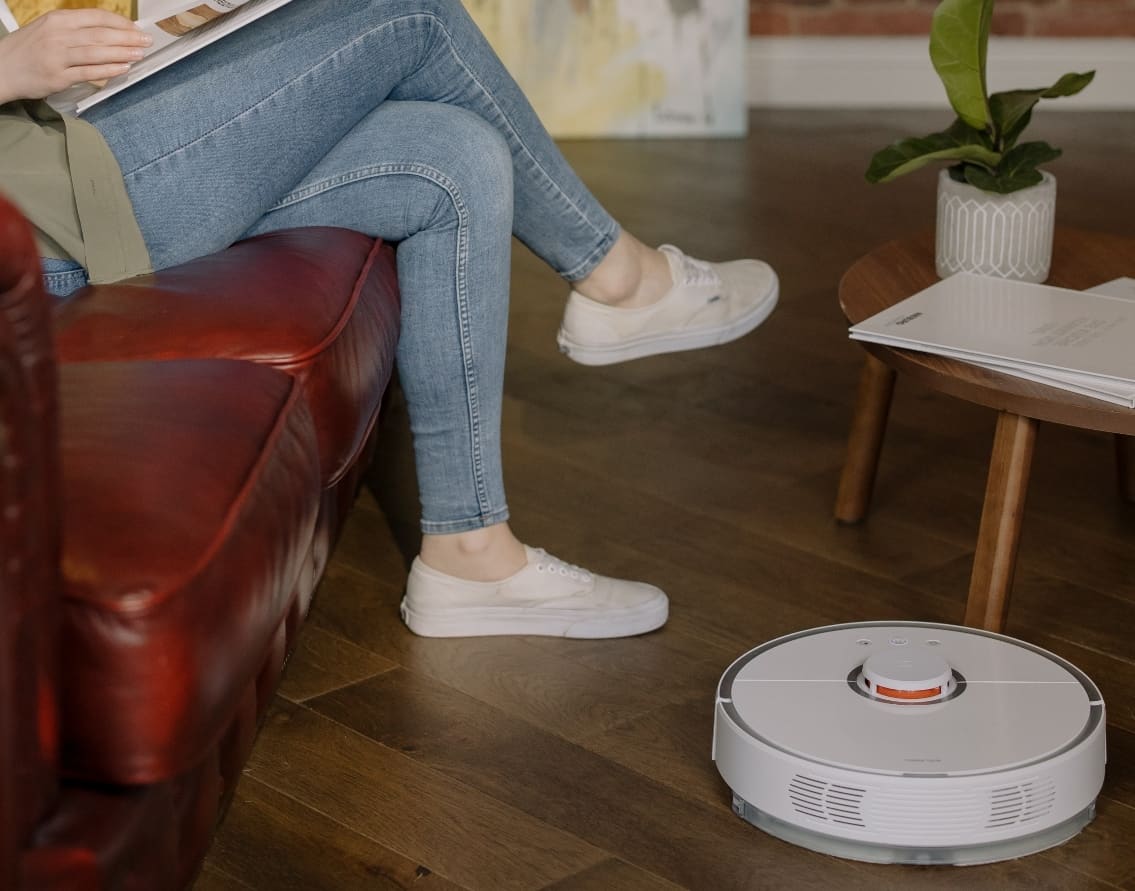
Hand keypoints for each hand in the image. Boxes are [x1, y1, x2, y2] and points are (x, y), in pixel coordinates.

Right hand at [0, 9, 151, 103]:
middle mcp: (58, 35)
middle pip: (100, 34)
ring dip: (123, 53)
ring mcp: (58, 56)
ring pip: (97, 52)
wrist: (2, 68)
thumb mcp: (48, 29)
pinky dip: (109, 70)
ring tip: (140, 53)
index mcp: (57, 20)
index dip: (119, 22)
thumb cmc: (28, 49)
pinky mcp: (58, 76)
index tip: (135, 27)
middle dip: (127, 37)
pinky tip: (124, 68)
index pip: (95, 17)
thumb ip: (74, 29)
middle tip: (146, 40)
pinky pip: (89, 72)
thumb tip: (108, 32)